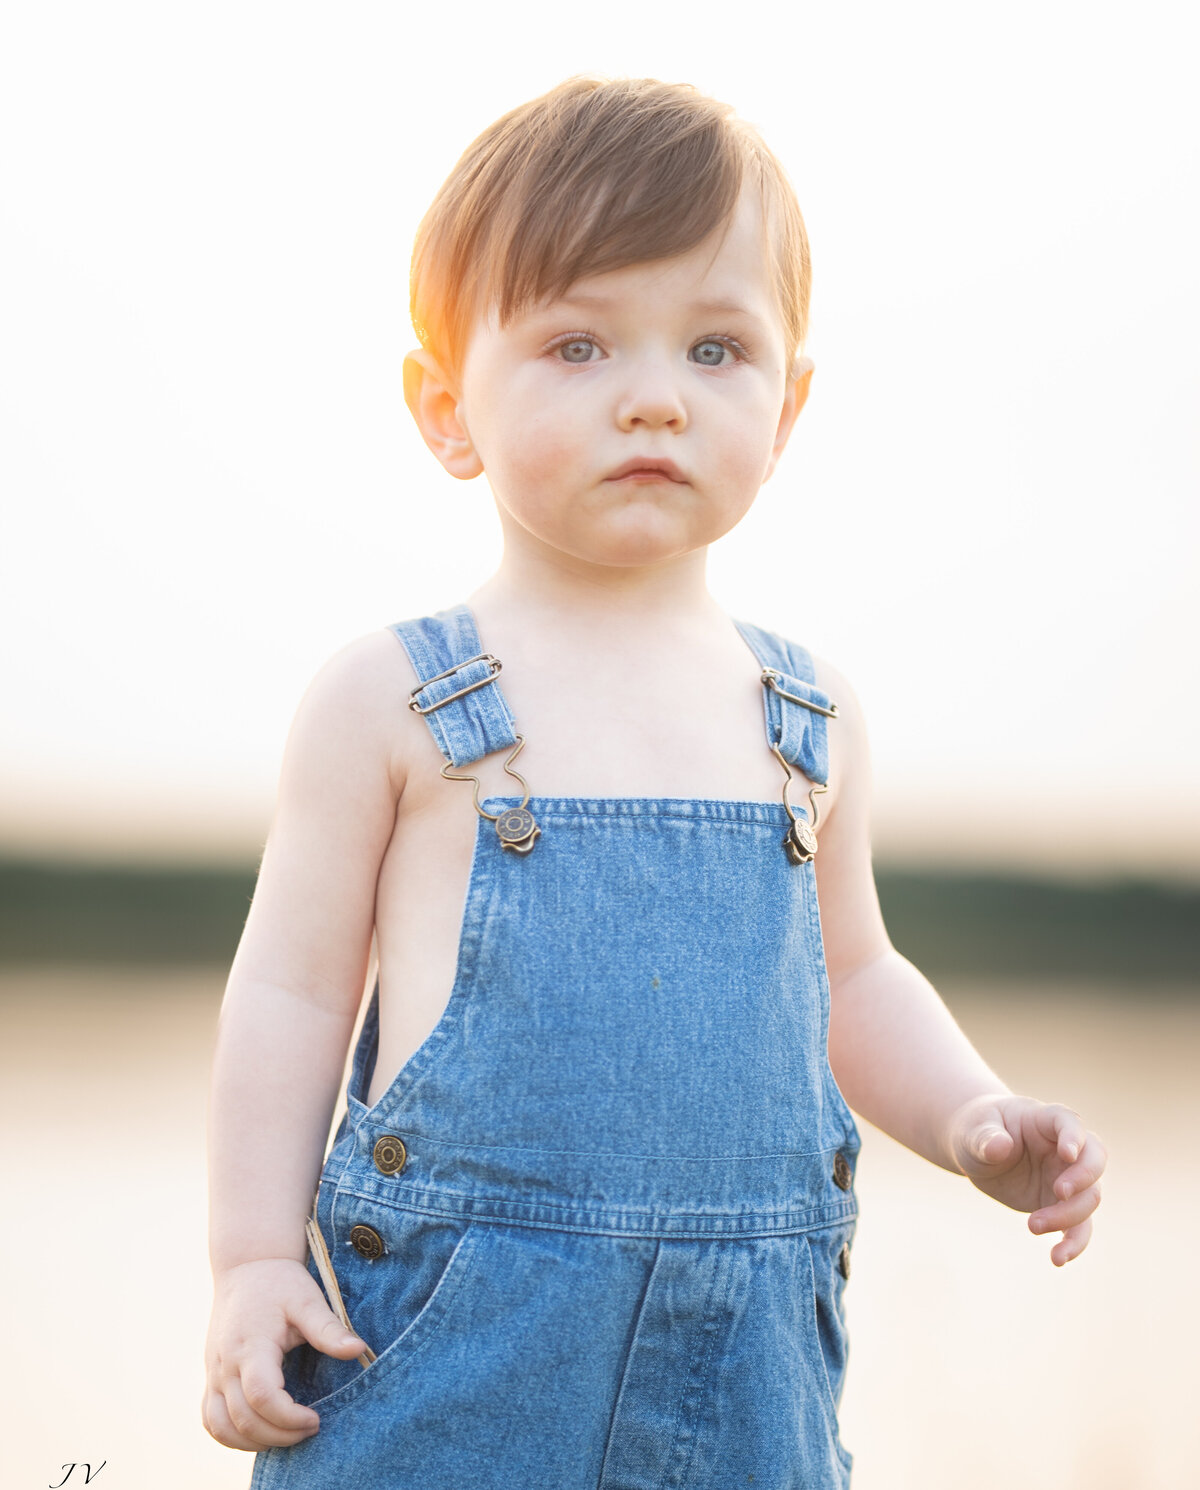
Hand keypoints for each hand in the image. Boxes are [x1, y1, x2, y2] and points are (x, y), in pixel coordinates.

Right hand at [202, 1257, 367, 1450]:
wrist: (247, 1266)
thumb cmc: (280, 1283)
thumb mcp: (307, 1300)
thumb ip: (329, 1328)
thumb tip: (359, 1350)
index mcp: (251, 1345)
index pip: (262, 1396)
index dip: (288, 1417)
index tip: (316, 1419)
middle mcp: (225, 1363)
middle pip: (243, 1419)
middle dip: (279, 1435)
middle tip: (310, 1429)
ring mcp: (213, 1372)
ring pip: (221, 1426)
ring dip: (252, 1442)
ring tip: (286, 1436)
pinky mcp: (210, 1376)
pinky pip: (210, 1418)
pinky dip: (230, 1436)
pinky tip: (259, 1434)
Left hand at [946, 1094, 1106, 1265]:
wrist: (979, 1150)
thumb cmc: (977, 1130)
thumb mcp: (972, 1130)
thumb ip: (985, 1137)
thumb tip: (1000, 1147)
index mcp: (1044, 1120)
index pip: (1069, 1121)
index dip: (1074, 1136)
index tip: (1067, 1153)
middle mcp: (1064, 1149)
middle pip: (1094, 1160)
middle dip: (1083, 1178)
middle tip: (1059, 1192)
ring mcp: (1067, 1177)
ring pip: (1090, 1197)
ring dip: (1069, 1215)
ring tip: (1032, 1226)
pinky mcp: (1062, 1205)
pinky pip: (1079, 1226)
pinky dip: (1073, 1243)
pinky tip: (1057, 1258)